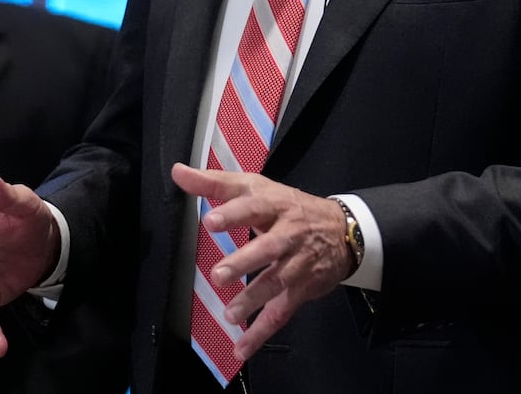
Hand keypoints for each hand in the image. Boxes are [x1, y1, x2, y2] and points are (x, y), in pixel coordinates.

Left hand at [172, 163, 352, 360]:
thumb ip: (215, 183)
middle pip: (268, 246)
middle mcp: (288, 233)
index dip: (233, 213)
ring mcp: (298, 262)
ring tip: (230, 314)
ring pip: (277, 281)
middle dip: (245, 260)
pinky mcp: (302, 288)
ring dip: (253, 299)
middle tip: (219, 274)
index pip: (254, 207)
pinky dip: (262, 332)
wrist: (342, 230)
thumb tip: (178, 172)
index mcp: (274, 205)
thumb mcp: (257, 187)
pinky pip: (281, 311)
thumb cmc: (289, 207)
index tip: (211, 222)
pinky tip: (242, 347)